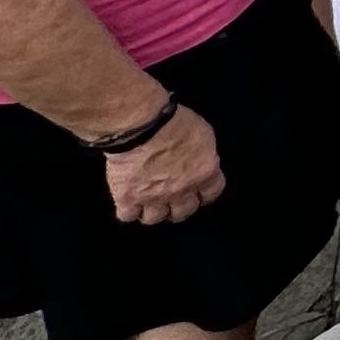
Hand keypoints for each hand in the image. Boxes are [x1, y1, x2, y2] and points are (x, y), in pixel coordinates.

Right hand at [102, 104, 223, 225]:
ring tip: (147, 203)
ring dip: (152, 211)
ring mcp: (153, 197)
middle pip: (183, 212)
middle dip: (179, 208)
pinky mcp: (127, 198)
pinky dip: (127, 210)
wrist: (142, 126)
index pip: (211, 193)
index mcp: (204, 173)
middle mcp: (181, 190)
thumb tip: (199, 160)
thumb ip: (203, 153)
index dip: (204, 194)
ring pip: (154, 218)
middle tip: (172, 201)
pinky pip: (127, 215)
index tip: (199, 193)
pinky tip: (127, 202)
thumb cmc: (174, 122)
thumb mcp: (202, 134)